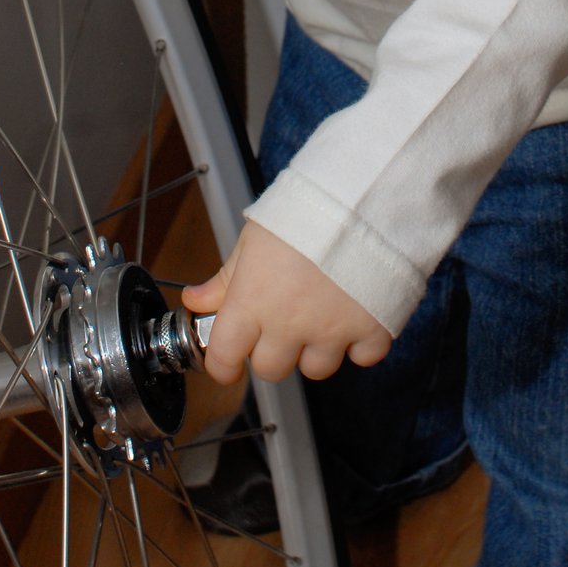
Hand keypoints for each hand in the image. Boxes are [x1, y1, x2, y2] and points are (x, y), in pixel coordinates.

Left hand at [182, 221, 391, 384]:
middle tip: (282, 323)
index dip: (222, 365)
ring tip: (322, 314)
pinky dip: (360, 344)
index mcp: (252, 302)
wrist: (361, 196)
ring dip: (315, 349)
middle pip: (271, 370)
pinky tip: (356, 315)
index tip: (228, 361)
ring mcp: (332, 331)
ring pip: (316, 369)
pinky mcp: (372, 328)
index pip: (224, 358)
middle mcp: (289, 325)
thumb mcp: (255, 238)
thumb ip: (225, 278)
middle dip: (272, 351)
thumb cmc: (303, 211)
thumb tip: (194, 300)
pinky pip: (364, 357)